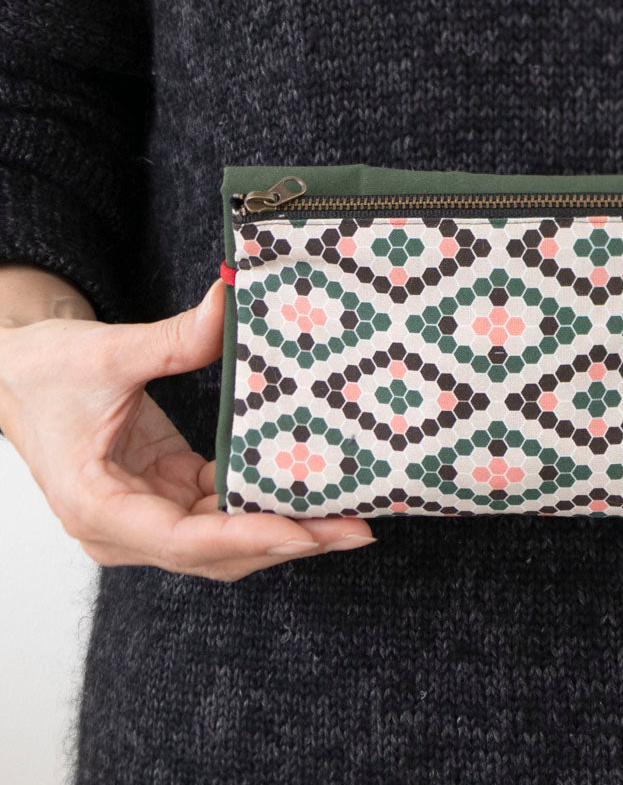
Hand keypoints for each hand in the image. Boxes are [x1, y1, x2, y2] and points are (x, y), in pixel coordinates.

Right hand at [0, 277, 375, 581]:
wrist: (11, 377)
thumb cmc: (42, 373)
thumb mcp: (106, 352)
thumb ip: (174, 338)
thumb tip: (232, 303)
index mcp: (98, 507)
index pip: (183, 538)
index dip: (247, 538)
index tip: (304, 532)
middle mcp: (122, 529)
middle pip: (217, 553)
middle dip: (288, 542)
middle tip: (354, 531)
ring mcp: (145, 519)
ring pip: (226, 544)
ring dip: (285, 533)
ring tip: (347, 522)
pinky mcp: (164, 499)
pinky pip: (222, 516)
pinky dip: (265, 511)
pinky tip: (309, 497)